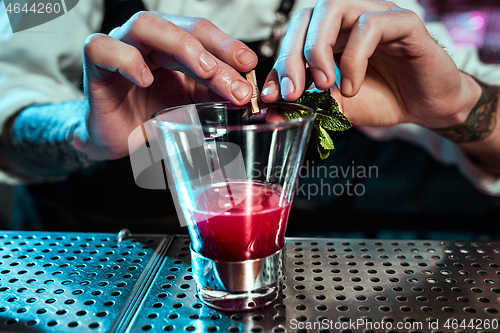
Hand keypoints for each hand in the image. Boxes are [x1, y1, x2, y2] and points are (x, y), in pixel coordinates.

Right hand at [78, 12, 256, 160]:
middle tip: (236, 79)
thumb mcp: (192, 105)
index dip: (227, 45)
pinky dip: (127, 60)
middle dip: (213, 53)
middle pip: (182, 29)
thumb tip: (247, 93)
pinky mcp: (96, 65)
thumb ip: (215, 94)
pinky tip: (145, 79)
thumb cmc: (153, 115)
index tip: (250, 65)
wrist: (117, 137)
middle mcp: (148, 40)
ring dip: (180, 46)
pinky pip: (104, 48)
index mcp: (173, 46)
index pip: (202, 33)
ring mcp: (121, 47)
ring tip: (205, 71)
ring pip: (146, 25)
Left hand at [261, 0, 479, 129]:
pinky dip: (354, 58)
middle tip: (293, 92)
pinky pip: (370, 26)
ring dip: (318, 49)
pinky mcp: (403, 22)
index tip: (272, 96)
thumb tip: (272, 111)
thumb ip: (308, 104)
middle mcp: (350, 18)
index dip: (279, 62)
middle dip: (292, 56)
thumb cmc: (384, 99)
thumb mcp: (336, 106)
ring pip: (334, 8)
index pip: (295, 33)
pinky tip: (352, 86)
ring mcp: (376, 15)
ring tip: (323, 85)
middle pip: (309, 16)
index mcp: (332, 33)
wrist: (426, 106)